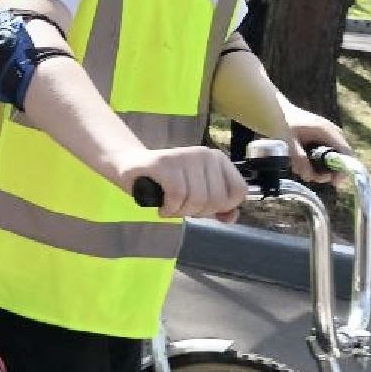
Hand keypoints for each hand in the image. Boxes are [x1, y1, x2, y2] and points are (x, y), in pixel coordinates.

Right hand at [118, 146, 247, 222]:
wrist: (132, 166)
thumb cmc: (167, 183)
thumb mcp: (197, 195)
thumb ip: (219, 208)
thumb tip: (231, 217)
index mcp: (218, 159)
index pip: (238, 191)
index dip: (222, 208)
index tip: (202, 207)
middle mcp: (204, 153)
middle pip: (217, 200)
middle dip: (198, 213)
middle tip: (181, 208)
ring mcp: (183, 156)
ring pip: (196, 199)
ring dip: (180, 213)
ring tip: (170, 208)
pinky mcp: (163, 162)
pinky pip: (177, 195)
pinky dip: (170, 209)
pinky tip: (163, 208)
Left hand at [280, 104, 351, 182]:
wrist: (275, 111)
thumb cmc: (282, 122)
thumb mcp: (288, 141)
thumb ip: (299, 158)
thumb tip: (309, 177)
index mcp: (328, 132)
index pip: (346, 154)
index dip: (344, 170)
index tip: (334, 182)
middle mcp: (332, 134)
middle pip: (339, 160)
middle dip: (325, 172)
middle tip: (309, 176)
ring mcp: (327, 137)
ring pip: (329, 160)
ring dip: (316, 169)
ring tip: (298, 168)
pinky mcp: (320, 140)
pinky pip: (322, 156)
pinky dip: (312, 163)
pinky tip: (298, 162)